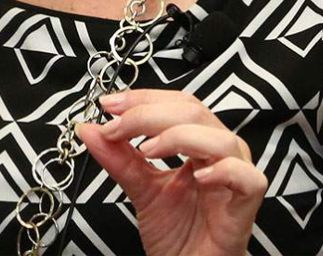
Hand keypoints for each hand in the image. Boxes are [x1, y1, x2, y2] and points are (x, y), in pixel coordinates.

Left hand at [75, 89, 266, 255]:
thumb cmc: (177, 235)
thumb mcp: (139, 188)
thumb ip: (118, 158)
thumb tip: (86, 129)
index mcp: (198, 143)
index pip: (176, 104)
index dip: (142, 98)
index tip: (108, 105)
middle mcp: (219, 154)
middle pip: (193, 112)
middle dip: (149, 112)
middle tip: (117, 125)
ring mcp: (237, 178)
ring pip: (219, 139)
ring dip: (178, 136)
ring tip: (147, 149)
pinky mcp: (247, 208)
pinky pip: (247, 178)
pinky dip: (222, 170)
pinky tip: (195, 176)